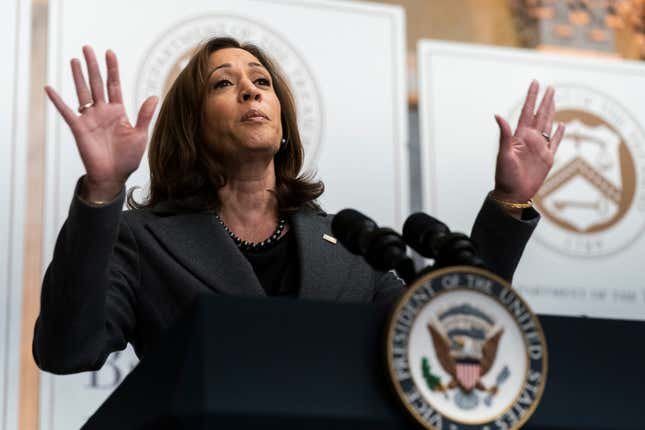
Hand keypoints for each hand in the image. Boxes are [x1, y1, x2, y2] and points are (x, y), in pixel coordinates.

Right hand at [45, 46, 157, 201]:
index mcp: (118, 112)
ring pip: (83, 92)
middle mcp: (103, 112)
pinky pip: (66, 111)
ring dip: (78, 76)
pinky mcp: (79, 128)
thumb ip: (145, 115)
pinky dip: (58, 100)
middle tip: (88, 48)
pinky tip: (50, 88)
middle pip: (97, 84)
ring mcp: (90, 118)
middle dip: (93, 66)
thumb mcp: (140, 135)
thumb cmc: (128, 158)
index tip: (109, 53)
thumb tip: (154, 96)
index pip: (114, 85)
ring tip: (74, 60)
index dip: (112, 69)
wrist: (113, 175)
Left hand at [492, 80, 564, 203]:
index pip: (527, 111)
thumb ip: (504, 135)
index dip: (531, 97)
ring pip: (548, 124)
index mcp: (519, 136)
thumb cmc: (505, 176)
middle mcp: (530, 139)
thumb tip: (498, 115)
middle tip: (549, 87)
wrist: (513, 193)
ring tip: (553, 99)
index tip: (535, 83)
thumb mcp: (503, 154)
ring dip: (551, 111)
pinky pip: (555, 142)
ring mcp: (539, 147)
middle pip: (540, 115)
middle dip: (544, 100)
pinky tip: (562, 124)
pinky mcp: (547, 158)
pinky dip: (559, 133)